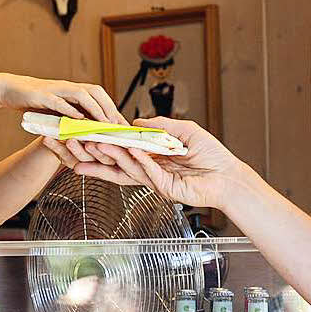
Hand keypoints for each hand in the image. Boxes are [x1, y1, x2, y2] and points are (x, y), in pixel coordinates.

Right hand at [0, 73, 126, 123]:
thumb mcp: (55, 111)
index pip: (99, 96)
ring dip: (95, 109)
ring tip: (105, 124)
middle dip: (110, 108)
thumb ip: (69, 119)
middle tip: (119, 126)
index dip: (112, 109)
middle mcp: (67, 87)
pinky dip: (70, 109)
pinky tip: (79, 119)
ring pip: (82, 95)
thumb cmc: (33, 102)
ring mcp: (56, 89)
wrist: (8, 89)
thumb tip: (86, 134)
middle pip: (96, 92)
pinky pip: (59, 101)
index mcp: (72, 91)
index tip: (124, 126)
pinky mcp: (42, 95)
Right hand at [67, 117, 247, 210]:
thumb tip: (136, 122)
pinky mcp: (166, 188)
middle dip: (100, 154)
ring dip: (114, 155)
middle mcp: (151, 170)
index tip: (90, 137)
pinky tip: (130, 149)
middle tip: (82, 144)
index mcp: (153, 157)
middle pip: (120, 163)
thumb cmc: (211, 155)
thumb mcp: (184, 131)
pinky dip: (140, 160)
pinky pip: (149, 172)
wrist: (228, 176)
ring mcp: (157, 180)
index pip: (126, 151)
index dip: (109, 144)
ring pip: (130, 167)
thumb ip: (160, 126)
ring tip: (98, 144)